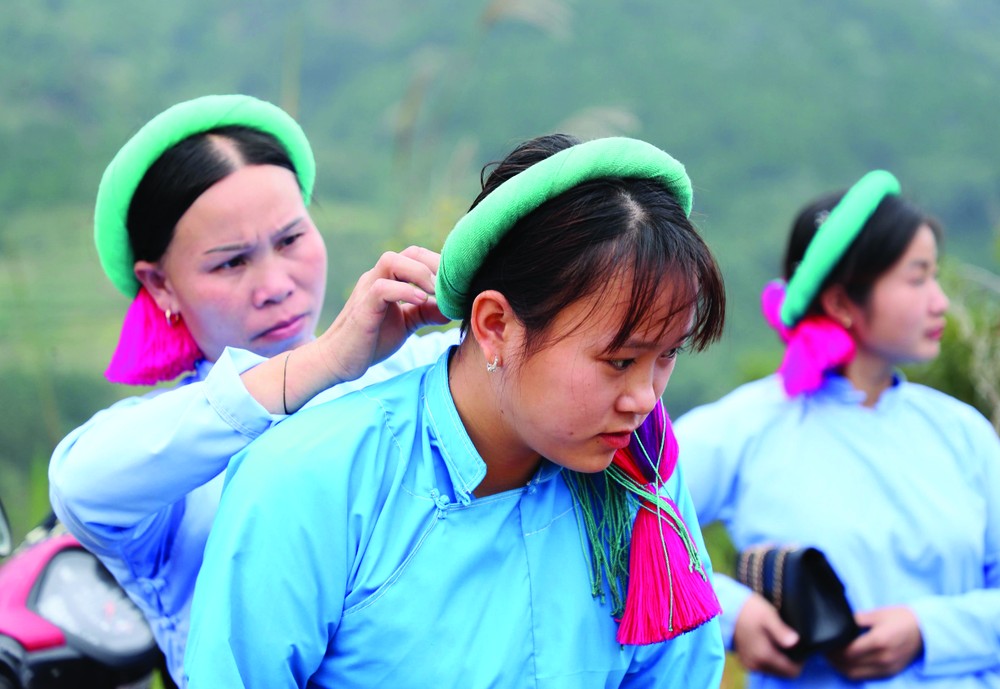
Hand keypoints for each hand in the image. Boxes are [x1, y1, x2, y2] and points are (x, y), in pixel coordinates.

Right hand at [317, 246, 450, 382]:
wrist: (338, 361)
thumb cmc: (371, 340)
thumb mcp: (406, 323)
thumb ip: (426, 312)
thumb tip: (452, 306)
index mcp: (389, 280)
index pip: (418, 257)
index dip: (440, 265)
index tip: (459, 282)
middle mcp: (377, 278)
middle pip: (409, 252)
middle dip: (435, 264)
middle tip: (452, 285)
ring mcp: (367, 289)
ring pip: (391, 260)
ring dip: (419, 272)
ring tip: (435, 292)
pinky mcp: (362, 307)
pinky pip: (381, 287)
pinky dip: (404, 291)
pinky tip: (421, 301)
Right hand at [732, 593, 803, 677]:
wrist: (726, 608)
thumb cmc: (748, 610)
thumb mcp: (768, 615)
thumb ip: (781, 630)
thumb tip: (795, 641)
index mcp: (764, 655)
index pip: (791, 671)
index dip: (799, 661)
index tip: (798, 647)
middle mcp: (756, 664)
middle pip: (783, 672)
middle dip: (788, 660)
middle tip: (787, 641)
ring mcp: (749, 664)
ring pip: (773, 670)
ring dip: (778, 660)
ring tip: (776, 641)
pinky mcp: (744, 661)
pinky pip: (763, 666)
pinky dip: (767, 659)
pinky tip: (766, 644)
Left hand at [826, 606, 922, 679]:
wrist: (926, 631)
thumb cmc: (901, 619)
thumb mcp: (877, 614)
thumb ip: (856, 619)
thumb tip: (839, 623)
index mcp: (878, 641)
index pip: (848, 652)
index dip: (833, 650)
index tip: (826, 644)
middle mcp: (883, 658)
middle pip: (849, 665)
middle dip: (833, 659)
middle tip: (826, 650)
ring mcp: (887, 668)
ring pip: (855, 674)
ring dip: (841, 668)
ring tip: (833, 657)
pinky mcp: (890, 673)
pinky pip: (866, 677)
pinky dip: (853, 672)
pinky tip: (848, 663)